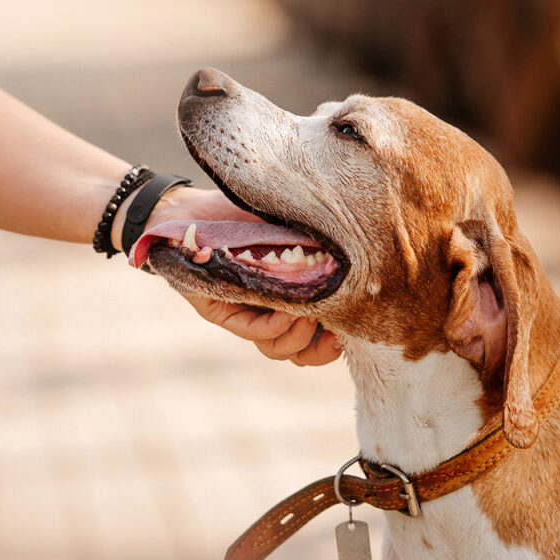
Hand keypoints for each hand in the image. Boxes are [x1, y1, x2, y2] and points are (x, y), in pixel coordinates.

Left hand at [142, 185, 341, 365]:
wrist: (195, 207)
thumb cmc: (249, 210)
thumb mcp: (293, 227)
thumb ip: (318, 247)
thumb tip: (364, 260)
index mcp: (288, 298)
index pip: (315, 339)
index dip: (333, 346)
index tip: (350, 335)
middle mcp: (267, 311)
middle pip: (297, 353)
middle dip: (320, 351)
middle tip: (336, 335)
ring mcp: (244, 312)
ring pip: (276, 349)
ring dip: (299, 336)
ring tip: (311, 312)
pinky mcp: (220, 309)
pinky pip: (253, 331)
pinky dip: (275, 324)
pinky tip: (288, 311)